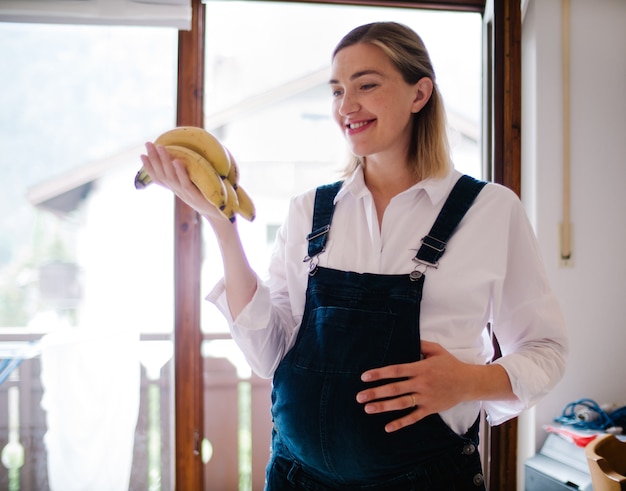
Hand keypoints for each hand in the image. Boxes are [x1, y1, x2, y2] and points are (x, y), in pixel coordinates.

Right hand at [140, 142, 229, 224]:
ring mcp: (184, 193)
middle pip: (161, 174)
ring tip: (161, 147)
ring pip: (171, 177)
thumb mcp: (192, 186)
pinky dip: (180, 172)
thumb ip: (185, 176)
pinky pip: (185, 182)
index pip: (158, 178)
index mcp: (175, 188)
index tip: (142, 155)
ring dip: (165, 161)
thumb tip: (182, 158)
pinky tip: (177, 161)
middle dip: (153, 158)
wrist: (217, 213)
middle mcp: (177, 190)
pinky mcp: (194, 195)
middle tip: (148, 144)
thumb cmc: (205, 197)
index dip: (149, 167)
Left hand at [355, 340, 476, 432]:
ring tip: (368, 408)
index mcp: (420, 368)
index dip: (380, 373)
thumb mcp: (437, 350)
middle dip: (376, 392)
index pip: (396, 371)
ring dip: (384, 406)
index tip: (365, 377)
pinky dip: (401, 423)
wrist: (468, 382)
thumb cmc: (450, 364)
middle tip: (359, 396)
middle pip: (395, 389)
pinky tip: (387, 427)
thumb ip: (421, 344)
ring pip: (401, 403)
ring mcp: (425, 398)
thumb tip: (407, 338)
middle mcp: (421, 383)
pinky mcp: (430, 409)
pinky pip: (413, 417)